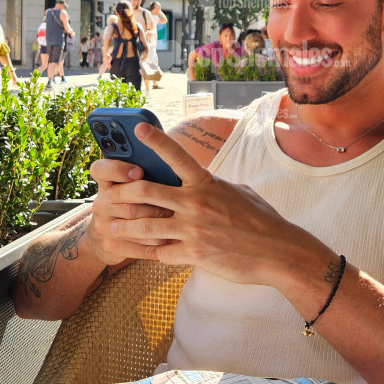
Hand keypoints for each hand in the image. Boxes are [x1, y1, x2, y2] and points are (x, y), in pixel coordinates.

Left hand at [93, 124, 318, 287]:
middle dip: (121, 194)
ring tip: (110, 227)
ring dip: (124, 227)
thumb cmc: (261, 219)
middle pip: (146, 192)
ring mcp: (193, 230)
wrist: (277, 252)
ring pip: (145, 226)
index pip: (177, 155)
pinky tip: (135, 253)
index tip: (137, 128)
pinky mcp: (193, 254)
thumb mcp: (237, 191)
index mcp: (207, 183)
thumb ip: (212, 185)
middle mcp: (196, 203)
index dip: (155, 140)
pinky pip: (160, 253)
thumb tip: (199, 180)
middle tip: (106, 197)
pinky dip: (146, 253)